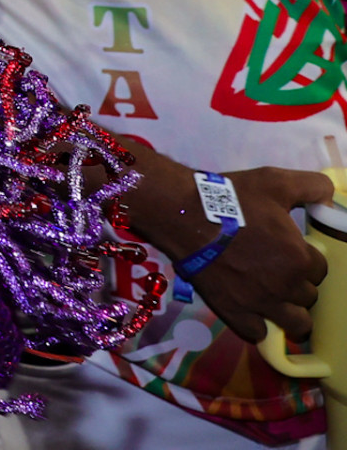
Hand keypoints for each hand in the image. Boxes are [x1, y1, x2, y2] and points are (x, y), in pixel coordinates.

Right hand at [131, 156, 332, 341]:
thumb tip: (329, 198)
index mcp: (299, 258)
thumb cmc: (231, 198)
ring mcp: (259, 303)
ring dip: (290, 313)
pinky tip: (252, 309)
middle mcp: (284, 287)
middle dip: (298, 284)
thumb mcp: (275, 181)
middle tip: (280, 270)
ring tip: (276, 299)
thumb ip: (312, 186)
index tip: (293, 252)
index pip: (321, 271)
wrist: (184, 215)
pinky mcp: (233, 312)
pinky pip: (258, 332)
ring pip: (295, 324)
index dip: (308, 260)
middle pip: (309, 297)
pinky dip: (259, 323)